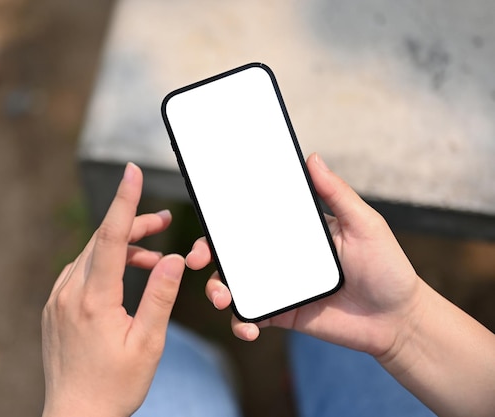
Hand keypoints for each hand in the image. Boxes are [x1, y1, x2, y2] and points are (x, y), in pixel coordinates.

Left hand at [42, 163, 184, 416]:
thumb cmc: (114, 386)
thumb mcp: (148, 344)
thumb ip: (161, 297)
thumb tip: (175, 259)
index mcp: (93, 299)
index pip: (110, 236)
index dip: (124, 200)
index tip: (131, 171)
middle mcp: (69, 292)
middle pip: (101, 240)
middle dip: (133, 225)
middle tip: (165, 223)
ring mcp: (57, 299)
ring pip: (91, 255)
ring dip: (122, 248)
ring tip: (155, 259)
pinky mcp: (54, 308)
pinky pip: (81, 272)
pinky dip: (105, 266)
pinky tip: (126, 278)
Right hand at [186, 153, 424, 358]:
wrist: (398, 320)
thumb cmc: (387, 267)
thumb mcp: (364, 224)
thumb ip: (337, 194)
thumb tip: (312, 157)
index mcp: (294, 230)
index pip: (252, 218)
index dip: (225, 217)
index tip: (205, 213)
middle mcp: (280, 255)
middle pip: (232, 251)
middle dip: (206, 253)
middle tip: (195, 259)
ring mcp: (278, 285)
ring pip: (234, 284)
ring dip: (218, 289)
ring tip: (222, 298)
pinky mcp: (282, 313)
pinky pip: (252, 316)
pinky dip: (242, 322)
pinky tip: (247, 328)